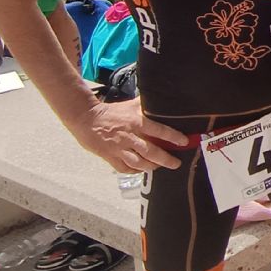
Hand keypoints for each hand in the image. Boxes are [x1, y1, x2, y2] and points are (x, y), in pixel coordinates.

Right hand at [66, 98, 187, 171]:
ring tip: (159, 167)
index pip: (159, 131)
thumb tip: (163, 99)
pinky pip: (125, 168)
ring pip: (139, 163)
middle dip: (166, 159)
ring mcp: (119, 149)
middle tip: (176, 164)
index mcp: (137, 122)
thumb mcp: (131, 105)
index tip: (184, 142)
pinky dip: (135, 171)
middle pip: (151, 151)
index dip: (173, 137)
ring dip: (151, 167)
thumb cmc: (112, 112)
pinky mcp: (110, 157)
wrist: (86, 119)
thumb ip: (146, 105)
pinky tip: (141, 170)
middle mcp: (130, 137)